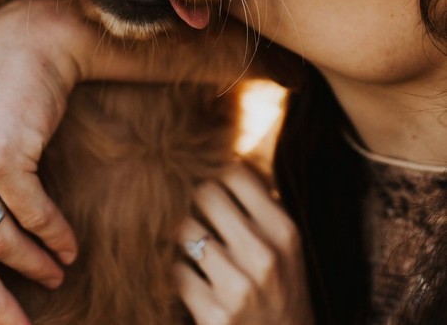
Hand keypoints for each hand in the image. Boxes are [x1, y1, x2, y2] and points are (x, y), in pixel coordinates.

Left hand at [176, 161, 313, 324]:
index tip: (208, 180)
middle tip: (191, 209)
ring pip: (184, 230)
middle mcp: (264, 256)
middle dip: (193, 200)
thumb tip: (228, 154)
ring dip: (181, 236)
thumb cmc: (281, 290)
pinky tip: (190, 277)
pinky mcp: (215, 317)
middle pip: (204, 194)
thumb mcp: (286, 245)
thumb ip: (262, 200)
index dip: (215, 172)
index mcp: (283, 231)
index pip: (235, 172)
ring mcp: (239, 288)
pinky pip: (176, 271)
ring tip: (189, 243)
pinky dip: (177, 272)